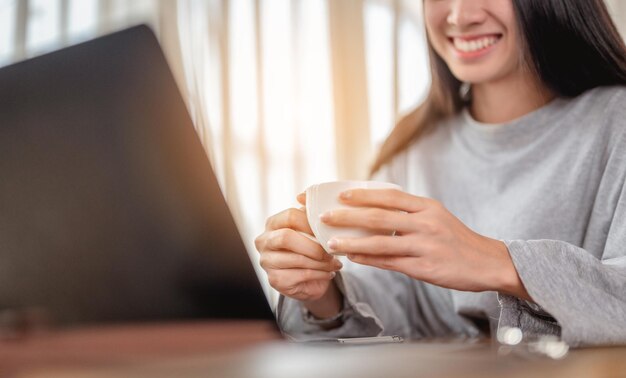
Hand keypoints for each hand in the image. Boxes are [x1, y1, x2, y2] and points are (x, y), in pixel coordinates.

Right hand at [254, 204, 343, 317]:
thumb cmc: (310, 248)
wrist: (309, 279)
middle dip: (313, 245)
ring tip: (335, 263)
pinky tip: (329, 273)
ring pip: (296, 259)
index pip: (290, 216)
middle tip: (331, 250)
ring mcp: (266, 262)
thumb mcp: (310, 229)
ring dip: (321, 262)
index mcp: (272, 223)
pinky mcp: (275, 280)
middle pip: (286, 237)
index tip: (329, 229)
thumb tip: (304, 195)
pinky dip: (319, 274)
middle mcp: (264, 241)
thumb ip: (309, 213)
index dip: (311, 222)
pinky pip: (300, 275)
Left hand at [319, 189, 530, 299]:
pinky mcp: (425, 267)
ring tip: (331, 243)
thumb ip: (407, 212)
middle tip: (324, 216)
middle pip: (379, 216)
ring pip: (381, 241)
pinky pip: (390, 262)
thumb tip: (372, 207)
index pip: (388, 195)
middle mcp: (425, 223)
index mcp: (426, 206)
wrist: (487, 263)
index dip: (361, 194)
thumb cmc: (455, 239)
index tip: (339, 194)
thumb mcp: (435, 216)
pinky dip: (369, 259)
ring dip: (352, 242)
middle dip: (348, 216)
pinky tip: (352, 258)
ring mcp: (425, 245)